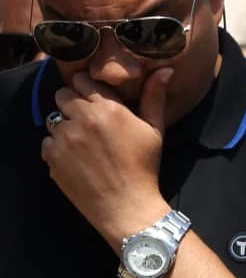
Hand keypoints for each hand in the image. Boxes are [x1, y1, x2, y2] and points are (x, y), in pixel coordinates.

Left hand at [41, 68, 173, 246]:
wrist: (127, 208)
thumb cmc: (144, 168)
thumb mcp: (155, 131)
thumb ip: (154, 97)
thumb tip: (165, 69)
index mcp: (109, 108)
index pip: (83, 80)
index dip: (89, 90)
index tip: (96, 102)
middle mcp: (83, 119)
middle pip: (63, 95)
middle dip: (73, 105)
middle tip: (89, 123)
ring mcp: (65, 138)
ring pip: (54, 118)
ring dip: (66, 127)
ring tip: (84, 145)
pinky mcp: (52, 156)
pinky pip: (47, 142)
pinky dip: (58, 149)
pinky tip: (77, 160)